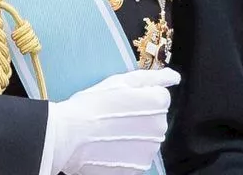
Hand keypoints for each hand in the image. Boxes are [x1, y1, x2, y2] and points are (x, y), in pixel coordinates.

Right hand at [47, 68, 179, 174]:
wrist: (68, 136)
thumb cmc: (91, 105)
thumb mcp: (120, 81)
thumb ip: (152, 78)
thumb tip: (174, 77)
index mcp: (157, 104)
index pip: (160, 97)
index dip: (141, 97)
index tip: (124, 101)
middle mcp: (159, 128)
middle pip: (155, 119)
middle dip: (140, 117)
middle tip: (114, 116)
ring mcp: (149, 151)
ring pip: (147, 138)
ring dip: (134, 135)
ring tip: (110, 132)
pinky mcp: (138, 168)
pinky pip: (137, 157)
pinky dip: (126, 153)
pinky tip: (110, 146)